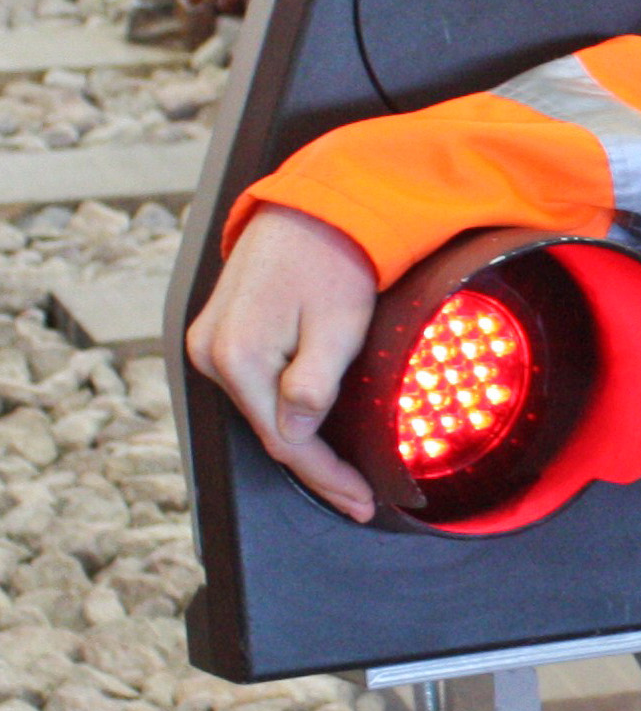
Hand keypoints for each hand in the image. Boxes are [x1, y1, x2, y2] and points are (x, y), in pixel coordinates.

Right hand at [184, 204, 381, 520]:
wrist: (312, 208)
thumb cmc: (333, 260)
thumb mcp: (338, 325)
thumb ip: (312, 384)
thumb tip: (295, 434)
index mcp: (237, 354)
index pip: (284, 440)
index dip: (326, 477)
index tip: (360, 501)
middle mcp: (211, 353)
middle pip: (269, 432)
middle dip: (318, 469)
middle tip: (357, 500)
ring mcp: (210, 345)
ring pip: (261, 412)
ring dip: (302, 445)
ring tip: (343, 478)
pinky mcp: (221, 336)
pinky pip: (256, 389)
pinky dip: (286, 414)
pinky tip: (312, 433)